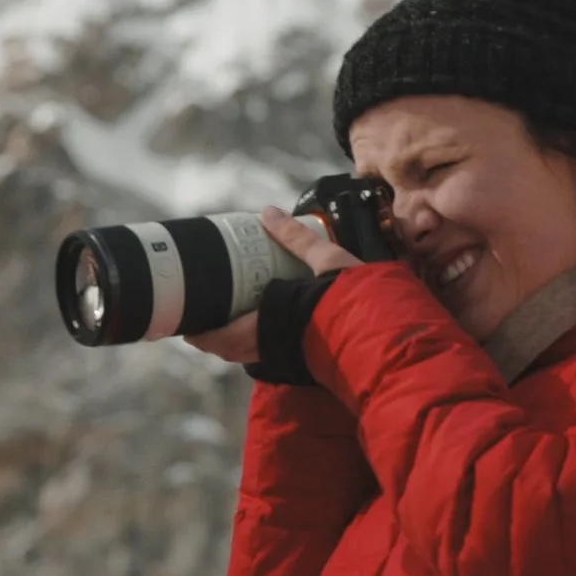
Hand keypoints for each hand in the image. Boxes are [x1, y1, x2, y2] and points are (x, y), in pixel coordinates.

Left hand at [180, 207, 362, 364]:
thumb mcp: (326, 261)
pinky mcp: (304, 362)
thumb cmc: (356, 301)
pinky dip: (258, 340)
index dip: (198, 331)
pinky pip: (269, 353)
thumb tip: (268, 213)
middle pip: (229, 349)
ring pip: (249, 353)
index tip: (185, 320)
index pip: (218, 338)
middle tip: (205, 313)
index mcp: (266, 326)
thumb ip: (296, 238)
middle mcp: (272, 348)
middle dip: (214, 334)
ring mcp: (287, 359)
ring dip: (235, 339)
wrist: (390, 337)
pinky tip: (266, 322)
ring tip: (231, 314)